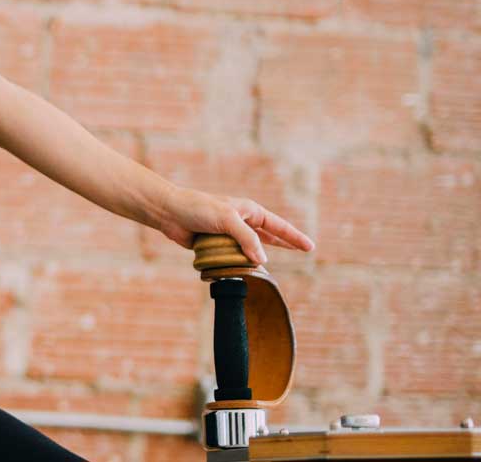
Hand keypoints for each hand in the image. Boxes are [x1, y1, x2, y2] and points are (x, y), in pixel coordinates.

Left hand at [153, 187, 314, 264]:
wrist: (170, 213)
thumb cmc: (198, 209)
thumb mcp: (228, 219)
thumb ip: (247, 239)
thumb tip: (262, 261)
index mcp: (249, 211)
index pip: (278, 226)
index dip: (294, 237)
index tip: (310, 247)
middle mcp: (242, 222)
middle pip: (269, 237)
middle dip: (284, 244)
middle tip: (304, 251)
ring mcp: (230, 234)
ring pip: (250, 250)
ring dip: (256, 260)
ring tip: (267, 270)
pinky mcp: (217, 245)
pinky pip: (233, 258)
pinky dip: (238, 264)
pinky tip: (243, 272)